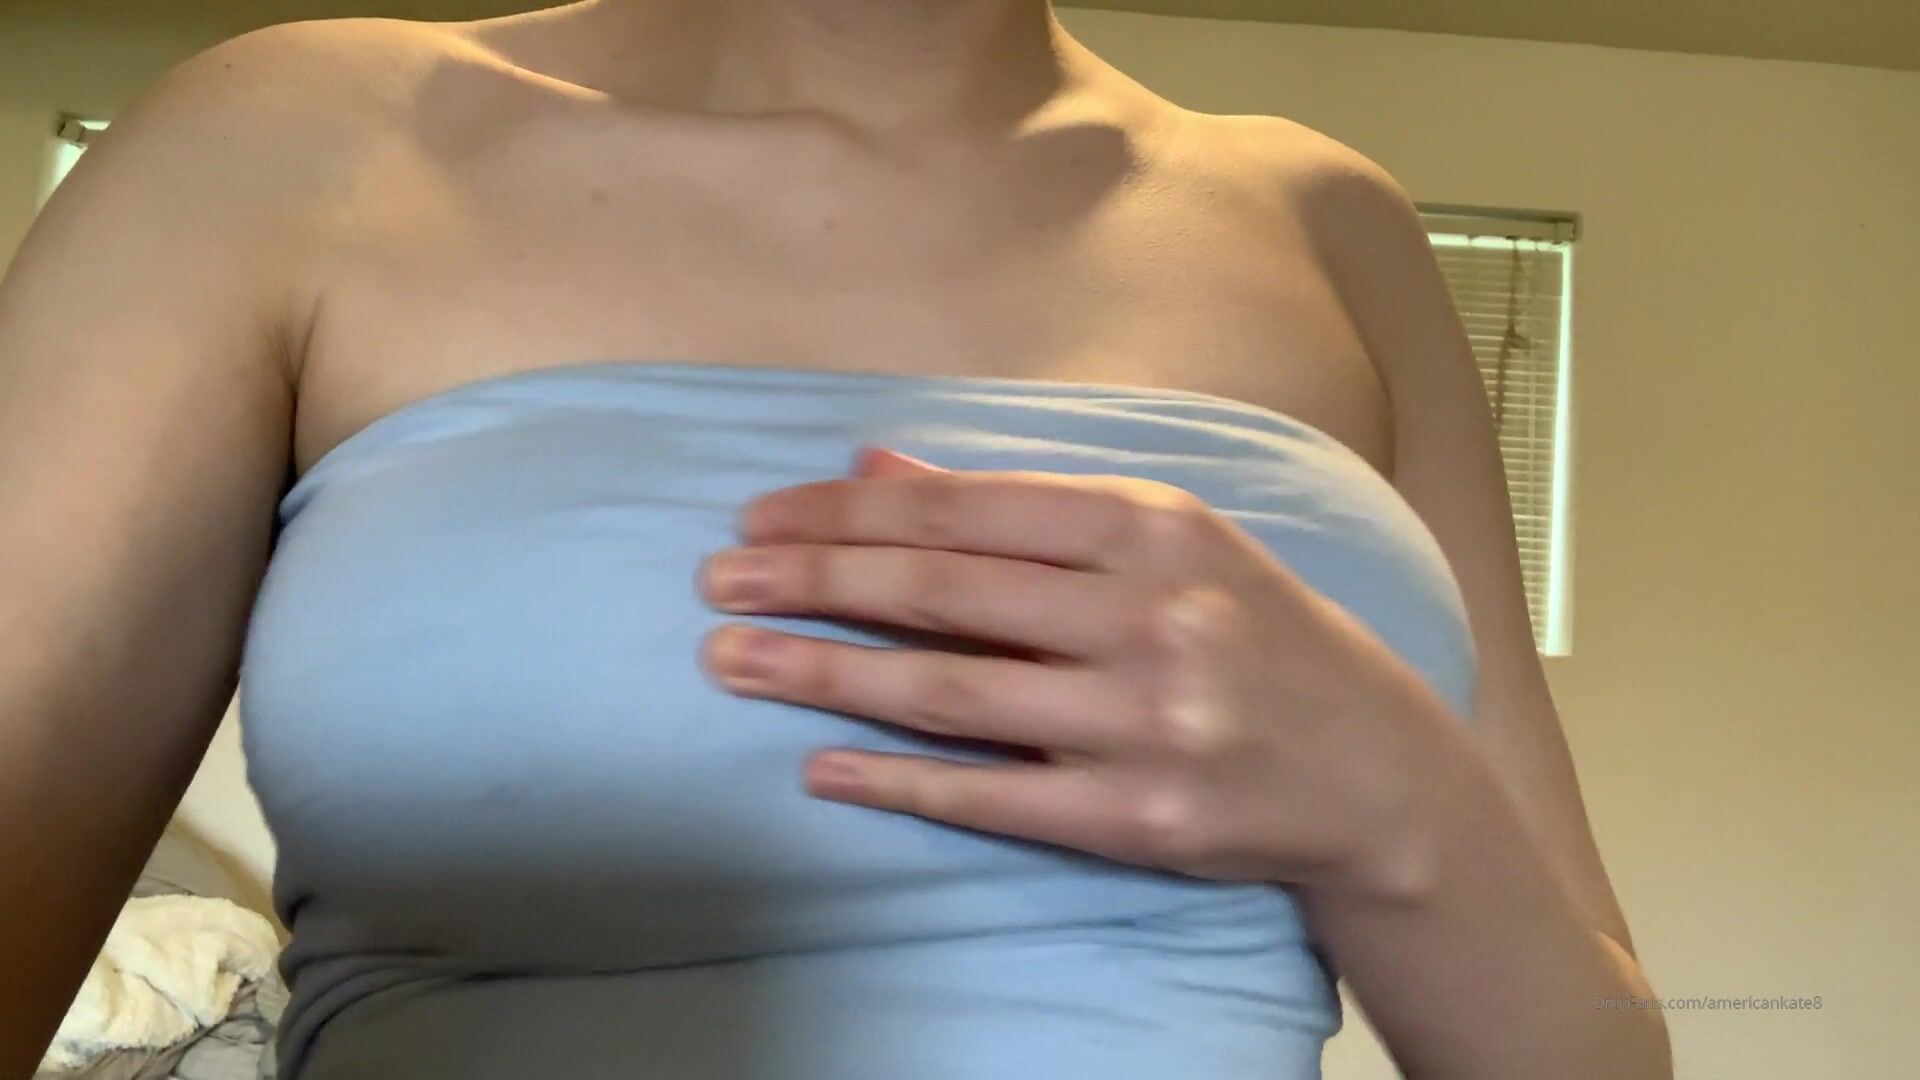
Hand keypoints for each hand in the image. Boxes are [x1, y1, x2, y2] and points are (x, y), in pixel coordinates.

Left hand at [695, 446, 1472, 895]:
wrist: (1374, 769)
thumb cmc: (1252, 632)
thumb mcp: (1160, 543)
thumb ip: (1019, 507)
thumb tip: (874, 469)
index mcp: (1154, 526)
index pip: (966, 511)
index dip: (846, 513)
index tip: (759, 519)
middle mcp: (1150, 614)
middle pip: (944, 592)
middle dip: (815, 581)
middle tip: (717, 583)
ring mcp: (1144, 721)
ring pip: (951, 690)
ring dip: (826, 674)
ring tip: (731, 661)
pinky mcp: (1137, 817)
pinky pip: (993, 795)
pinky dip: (897, 782)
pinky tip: (820, 770)